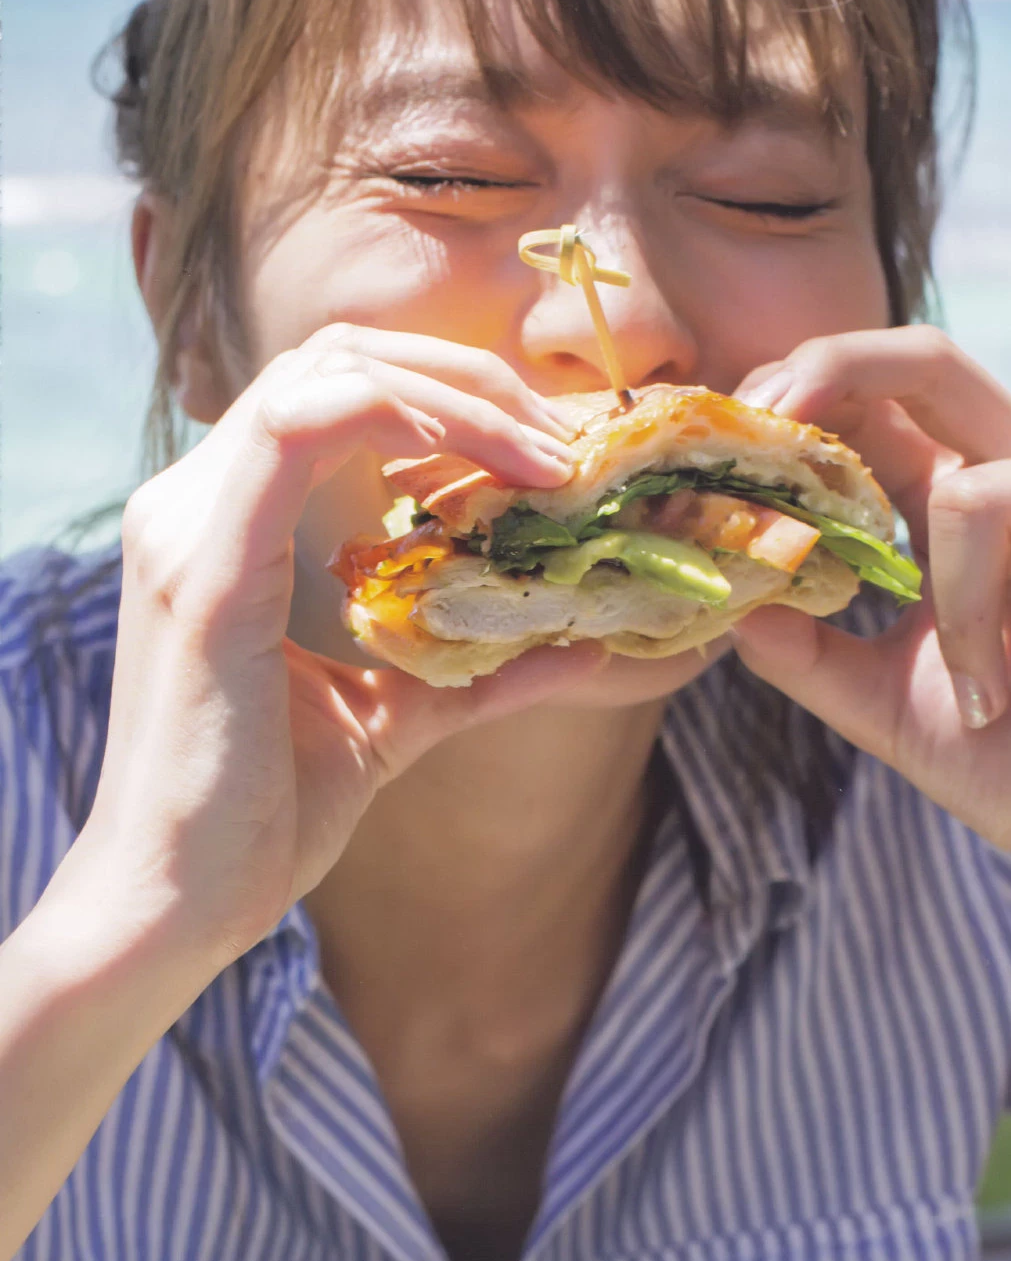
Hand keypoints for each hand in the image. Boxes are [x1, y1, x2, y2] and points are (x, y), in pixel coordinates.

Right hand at [60, 324, 605, 969]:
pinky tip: (474, 467)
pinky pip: (297, 433)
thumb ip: (477, 664)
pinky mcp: (203, 570)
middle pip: (340, 358)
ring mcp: (191, 524)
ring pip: (327, 374)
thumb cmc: (270, 807)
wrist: (179, 903)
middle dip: (466, 378)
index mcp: (232, 521)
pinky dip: (395, 421)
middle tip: (558, 440)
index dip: (452, 394)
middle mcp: (198, 500)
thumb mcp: (395, 713)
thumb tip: (581, 642)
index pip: (340, 392)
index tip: (546, 448)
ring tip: (539, 455)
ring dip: (451, 396)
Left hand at [733, 325, 1010, 884]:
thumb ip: (809, 657)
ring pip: (972, 493)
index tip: (727, 442)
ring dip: (958, 610)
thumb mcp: (889, 708)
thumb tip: (729, 610)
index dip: (795, 399)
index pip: (868, 404)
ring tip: (983, 696)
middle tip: (771, 429)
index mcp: (953, 500)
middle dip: (834, 372)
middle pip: (924, 360)